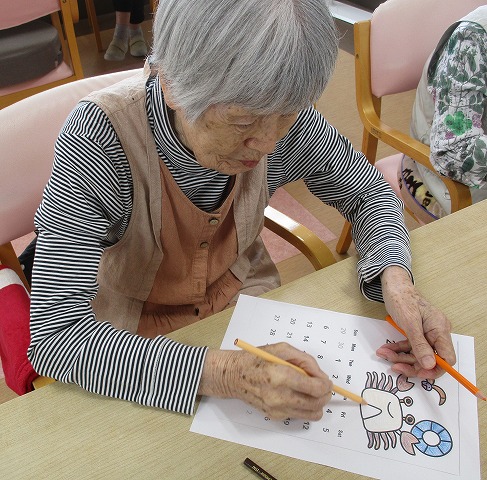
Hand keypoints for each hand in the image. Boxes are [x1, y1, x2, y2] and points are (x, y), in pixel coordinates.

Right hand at [198, 342, 331, 420]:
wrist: (233, 376)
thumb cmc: (256, 359)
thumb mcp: (282, 349)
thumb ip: (305, 360)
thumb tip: (320, 375)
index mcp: (281, 376)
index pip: (316, 388)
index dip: (326, 384)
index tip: (325, 380)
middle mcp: (279, 396)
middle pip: (317, 404)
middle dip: (325, 394)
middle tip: (321, 385)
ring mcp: (277, 409)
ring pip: (312, 414)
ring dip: (317, 403)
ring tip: (310, 391)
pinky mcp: (275, 416)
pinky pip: (300, 415)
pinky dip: (304, 407)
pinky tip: (295, 394)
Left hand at [377, 266, 455, 378]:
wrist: (393, 285)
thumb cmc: (403, 299)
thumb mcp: (410, 323)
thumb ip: (420, 344)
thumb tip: (430, 365)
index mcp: (440, 329)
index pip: (447, 358)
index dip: (435, 369)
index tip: (419, 374)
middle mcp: (436, 333)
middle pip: (430, 359)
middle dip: (411, 364)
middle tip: (394, 365)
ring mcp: (426, 333)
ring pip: (417, 354)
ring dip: (400, 357)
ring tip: (384, 353)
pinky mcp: (416, 332)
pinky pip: (410, 347)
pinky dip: (398, 350)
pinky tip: (386, 350)